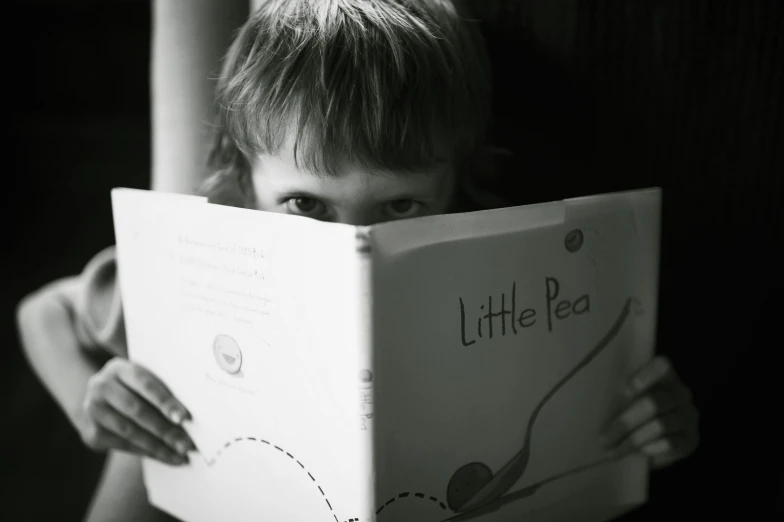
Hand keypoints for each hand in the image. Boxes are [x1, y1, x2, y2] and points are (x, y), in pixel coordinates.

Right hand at [77, 357, 196, 465]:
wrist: (101, 402)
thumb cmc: (134, 390)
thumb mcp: (143, 382)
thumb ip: (161, 391)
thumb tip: (188, 416)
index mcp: (119, 368)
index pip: (145, 384)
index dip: (165, 402)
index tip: (184, 418)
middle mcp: (100, 386)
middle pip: (137, 410)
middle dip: (165, 430)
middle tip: (186, 444)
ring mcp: (92, 410)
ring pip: (130, 431)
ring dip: (158, 446)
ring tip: (180, 454)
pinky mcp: (91, 433)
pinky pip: (123, 445)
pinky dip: (146, 452)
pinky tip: (165, 456)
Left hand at [600, 356, 698, 468]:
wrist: (651, 444)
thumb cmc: (632, 415)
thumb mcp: (623, 404)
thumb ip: (619, 403)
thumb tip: (605, 417)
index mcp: (664, 376)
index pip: (662, 366)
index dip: (645, 376)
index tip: (625, 391)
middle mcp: (681, 393)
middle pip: (653, 403)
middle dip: (624, 423)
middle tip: (603, 439)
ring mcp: (689, 416)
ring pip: (659, 426)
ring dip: (632, 440)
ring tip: (612, 451)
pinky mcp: (691, 439)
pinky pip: (670, 443)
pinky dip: (650, 448)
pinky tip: (638, 453)